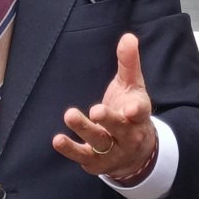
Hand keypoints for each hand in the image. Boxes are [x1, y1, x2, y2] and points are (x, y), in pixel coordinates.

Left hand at [52, 33, 157, 184]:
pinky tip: (57, 140)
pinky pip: (82, 155)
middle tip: (96, 110)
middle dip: (109, 120)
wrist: (135, 153)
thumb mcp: (132, 87)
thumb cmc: (130, 112)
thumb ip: (129, 63)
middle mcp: (128, 135)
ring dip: (85, 129)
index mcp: (138, 115)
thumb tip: (128, 37)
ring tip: (70, 114)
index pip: (140, 112)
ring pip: (100, 141)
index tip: (132, 108)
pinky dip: (70, 149)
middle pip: (119, 128)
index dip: (136, 110)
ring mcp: (112, 150)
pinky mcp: (96, 161)